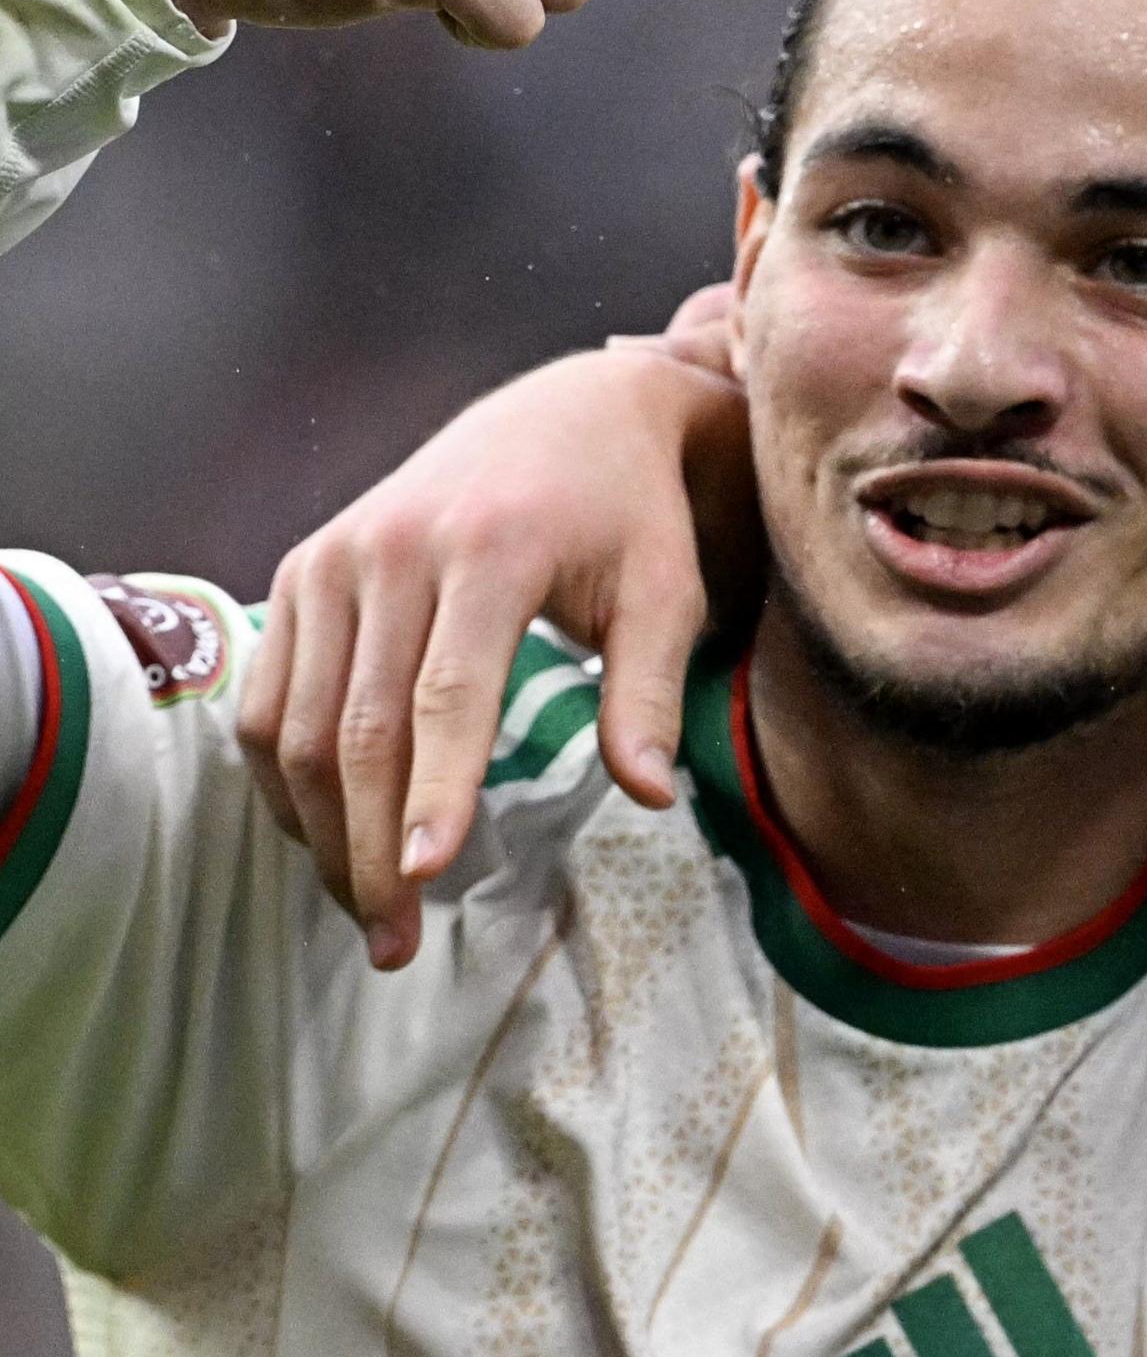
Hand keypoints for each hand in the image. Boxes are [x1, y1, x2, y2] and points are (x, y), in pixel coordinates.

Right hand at [238, 297, 750, 966]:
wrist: (566, 413)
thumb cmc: (631, 516)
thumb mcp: (667, 590)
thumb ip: (649, 691)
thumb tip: (647, 796)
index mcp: (488, 550)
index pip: (446, 694)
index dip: (433, 792)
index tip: (425, 878)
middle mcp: (390, 550)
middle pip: (359, 726)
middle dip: (371, 846)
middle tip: (396, 943)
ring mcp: (332, 558)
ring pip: (296, 725)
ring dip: (321, 830)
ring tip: (368, 911)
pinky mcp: (301, 571)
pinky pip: (268, 697)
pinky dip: (284, 778)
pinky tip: (329, 837)